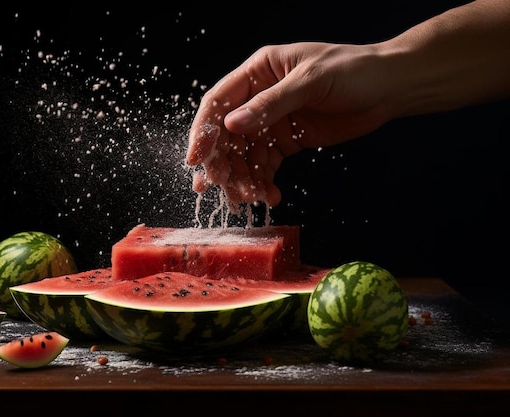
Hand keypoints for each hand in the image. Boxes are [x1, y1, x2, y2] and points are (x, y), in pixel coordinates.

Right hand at [186, 42, 392, 207]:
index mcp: (258, 72)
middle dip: (221, 162)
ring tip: (249, 198)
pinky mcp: (287, 140)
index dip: (203, 131)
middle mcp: (259, 97)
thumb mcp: (310, 82)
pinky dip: (264, 182)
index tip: (195, 159)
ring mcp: (272, 120)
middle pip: (227, 134)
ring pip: (245, 154)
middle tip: (219, 187)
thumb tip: (232, 125)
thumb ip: (270, 104)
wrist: (389, 87)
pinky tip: (270, 196)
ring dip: (243, 178)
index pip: (219, 102)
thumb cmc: (352, 71)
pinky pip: (267, 165)